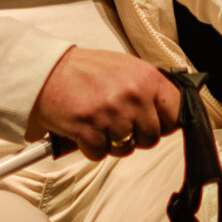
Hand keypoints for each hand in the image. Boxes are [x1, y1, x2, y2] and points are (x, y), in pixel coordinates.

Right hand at [26, 47, 181, 161]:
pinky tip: (83, 130)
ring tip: (97, 123)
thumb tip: (169, 112)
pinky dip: (90, 147)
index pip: (177, 111)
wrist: (45, 72)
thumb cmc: (84, 70)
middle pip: (151, 137)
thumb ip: (147, 88)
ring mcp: (111, 113)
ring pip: (125, 148)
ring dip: (111, 142)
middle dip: (135, 136)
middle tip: (117, 124)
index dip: (166, 122)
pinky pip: (100, 153)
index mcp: (146, 78)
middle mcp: (132, 95)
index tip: (154, 123)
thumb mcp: (125, 68)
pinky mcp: (89, 129)